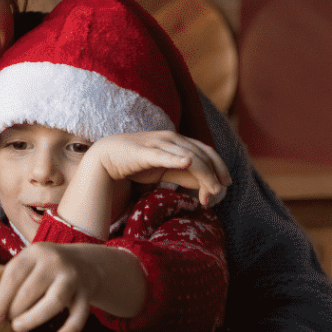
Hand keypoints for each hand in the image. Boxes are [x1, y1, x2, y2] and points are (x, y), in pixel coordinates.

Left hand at [0, 243, 99, 331]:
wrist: (86, 263)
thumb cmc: (46, 268)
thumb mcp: (28, 264)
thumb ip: (5, 277)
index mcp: (34, 252)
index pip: (13, 275)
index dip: (1, 298)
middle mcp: (54, 261)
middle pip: (30, 291)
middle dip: (15, 310)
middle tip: (8, 323)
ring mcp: (72, 277)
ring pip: (53, 302)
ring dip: (33, 318)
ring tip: (19, 328)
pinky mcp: (86, 293)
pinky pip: (79, 314)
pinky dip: (70, 329)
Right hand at [87, 131, 230, 206]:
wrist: (106, 157)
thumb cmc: (136, 164)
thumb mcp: (165, 170)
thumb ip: (183, 175)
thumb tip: (205, 186)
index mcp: (178, 141)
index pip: (206, 151)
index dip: (219, 167)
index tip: (225, 185)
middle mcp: (171, 138)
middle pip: (202, 155)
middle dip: (214, 174)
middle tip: (219, 192)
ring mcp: (158, 143)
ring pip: (189, 157)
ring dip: (204, 174)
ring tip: (212, 190)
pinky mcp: (144, 151)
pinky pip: (163, 155)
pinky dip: (176, 158)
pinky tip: (187, 162)